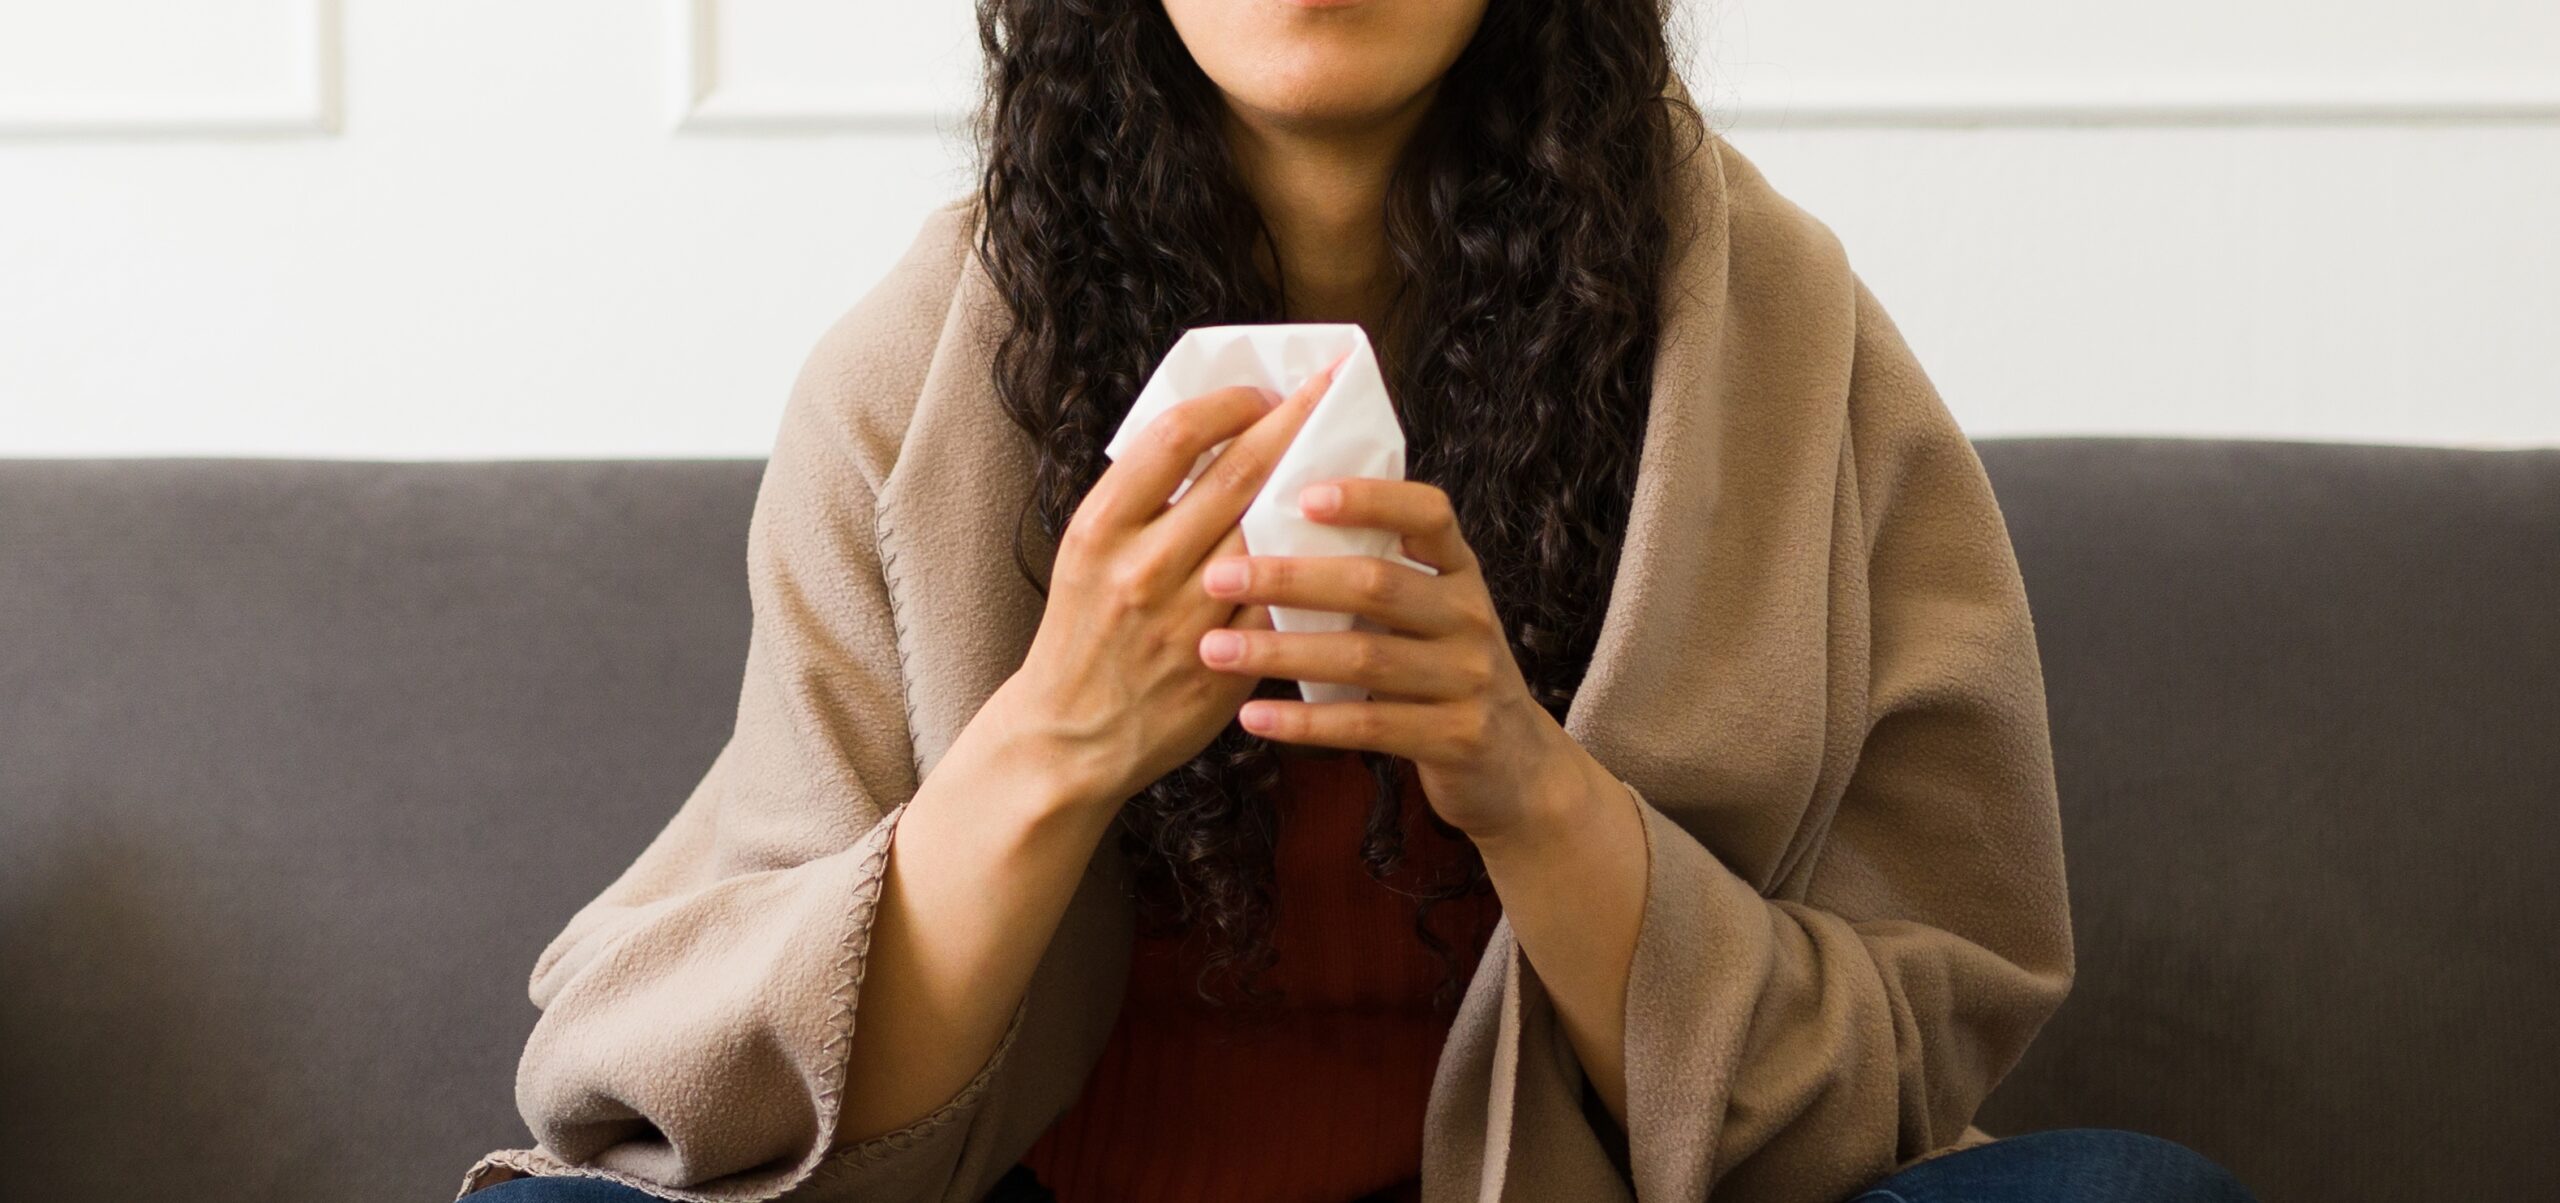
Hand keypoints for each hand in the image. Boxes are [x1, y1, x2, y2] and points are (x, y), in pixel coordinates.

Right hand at [976, 355, 1346, 813]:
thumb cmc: (1084, 632)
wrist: (1071, 735)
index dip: (1228, 404)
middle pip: (1237, 475)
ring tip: (1348, 455)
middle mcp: (1142, 568)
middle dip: (1292, 422)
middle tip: (1329, 390)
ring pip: (1272, 537)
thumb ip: (1142, 501)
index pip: (1174, 438)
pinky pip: (1285, 603)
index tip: (1261, 393)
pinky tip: (1343, 540)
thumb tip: (1217, 437)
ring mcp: (1186, 619)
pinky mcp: (1225, 665)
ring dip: (1317, 490)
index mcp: (1100, 529)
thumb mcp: (1088, 553)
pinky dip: (1315, 568)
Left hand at [1192, 476, 1609, 840]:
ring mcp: (1468, 679)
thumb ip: (1380, 570)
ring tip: (1214, 649)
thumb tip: (1281, 516)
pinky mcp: (1455, 738)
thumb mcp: (1431, 612)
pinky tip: (1253, 716)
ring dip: (1281, 652)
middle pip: (1377, 584)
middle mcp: (1469, 617)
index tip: (1304, 494)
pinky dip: (1305, 722)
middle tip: (1220, 576)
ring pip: (1364, 657)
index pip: (1428, 514)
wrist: (1514, 766)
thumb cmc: (1444, 671)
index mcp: (1460, 572)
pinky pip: (1368, 725)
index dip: (1370, 499)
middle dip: (1291, 578)